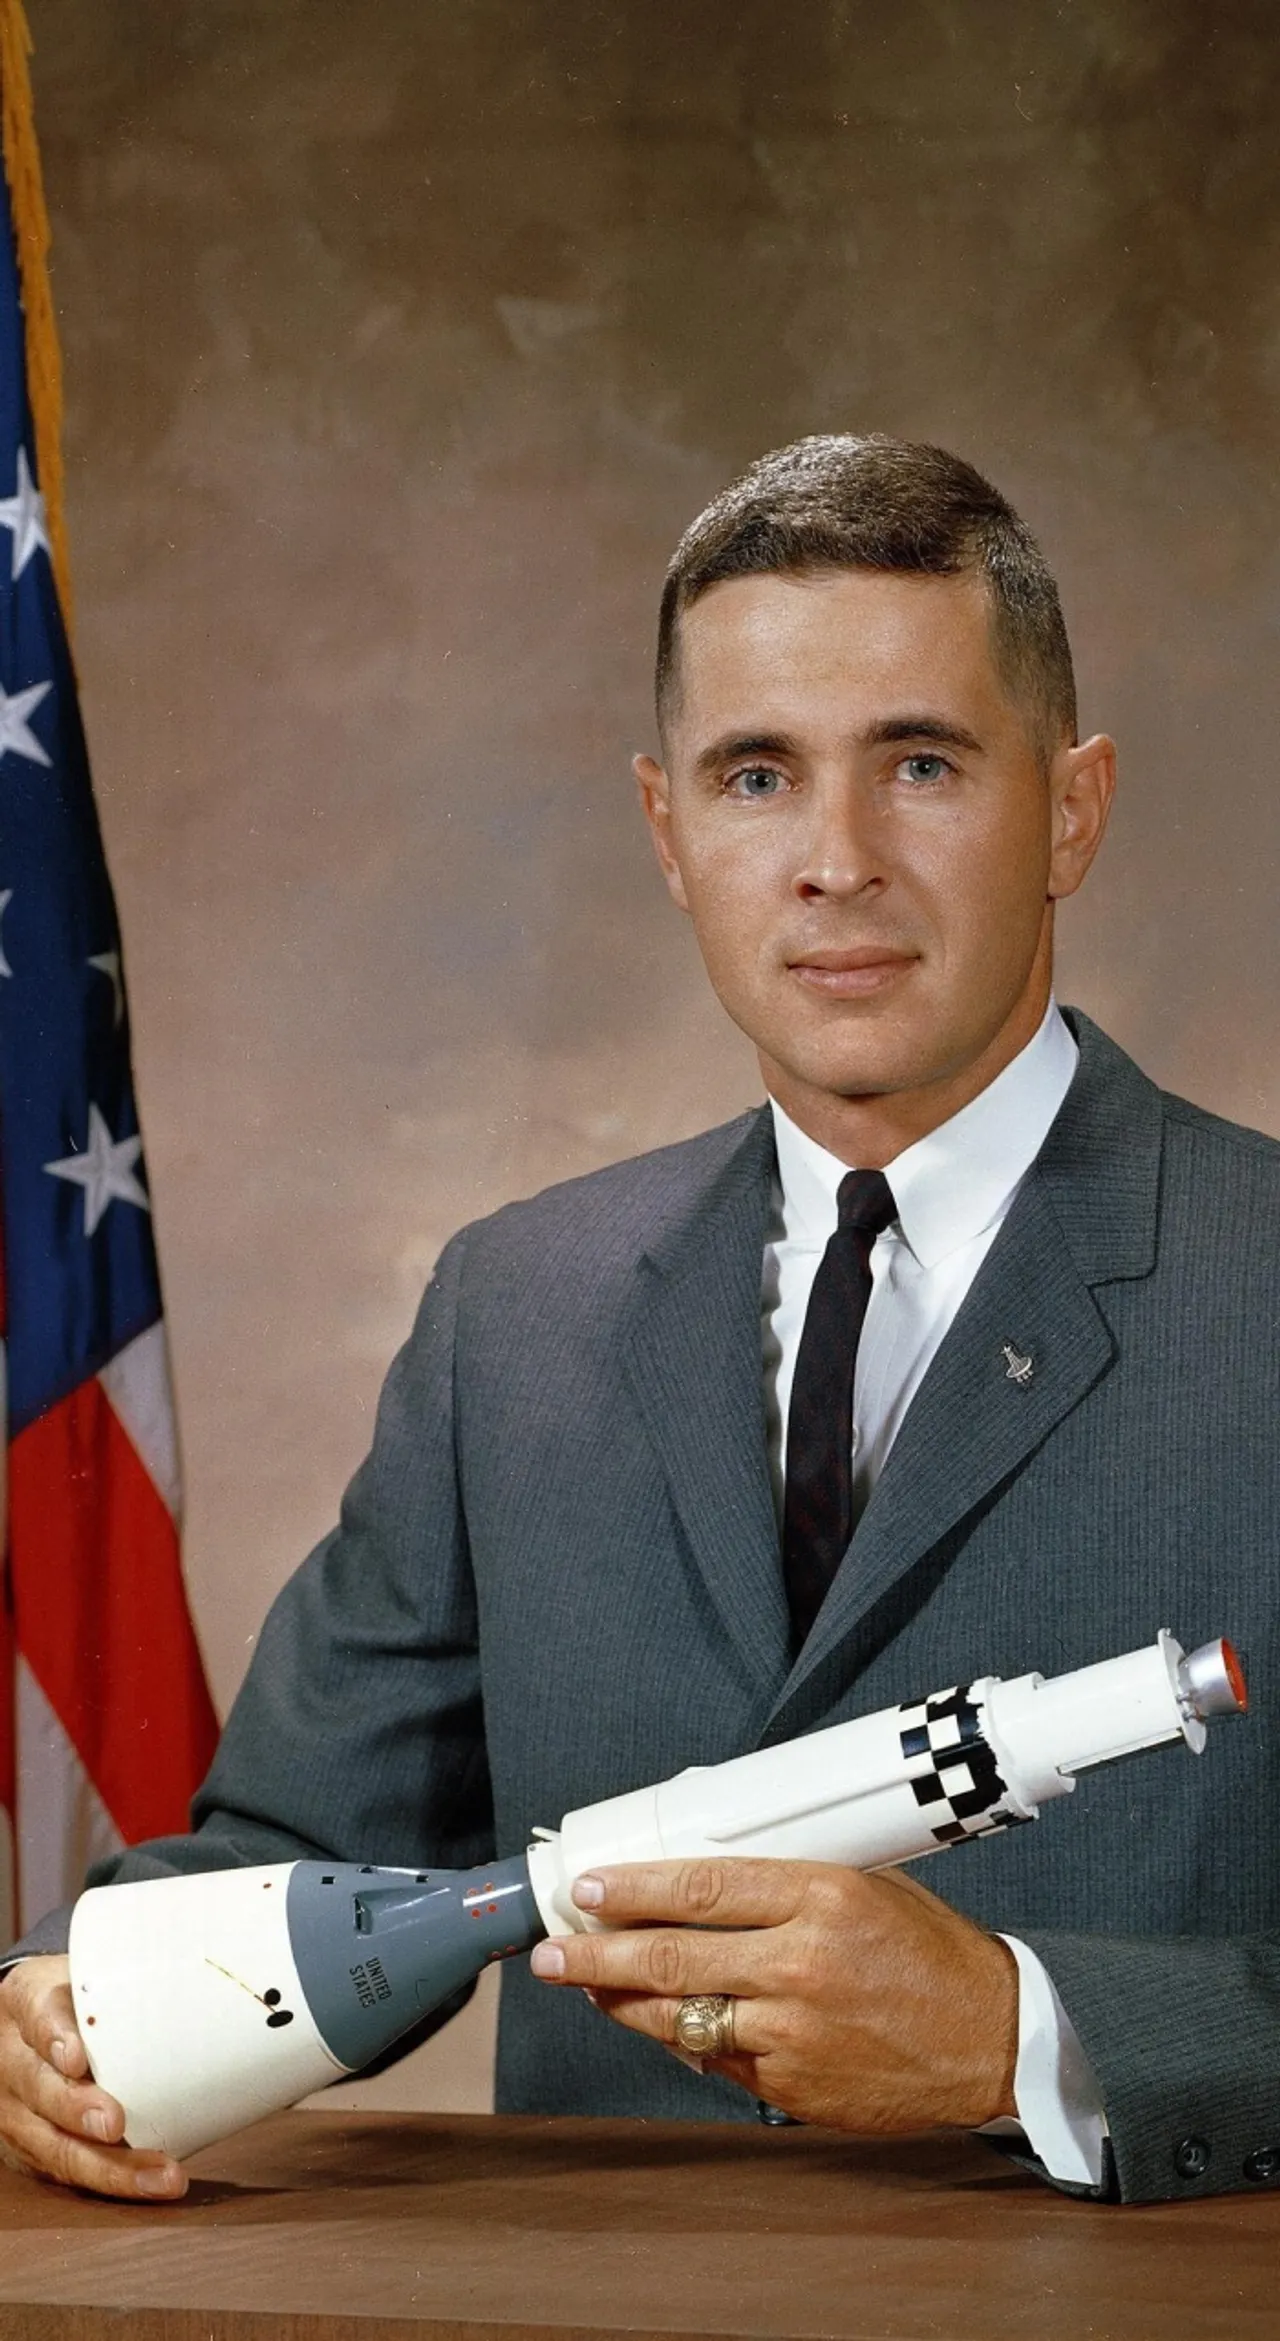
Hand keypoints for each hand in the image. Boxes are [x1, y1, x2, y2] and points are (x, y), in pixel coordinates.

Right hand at [0, 1956, 185, 2198]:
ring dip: (109, 2167)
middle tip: (115, 2124)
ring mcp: (17, 2110)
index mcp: (26, 2000)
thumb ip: (130, 1967)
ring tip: (160, 2176)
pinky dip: (113, 2182)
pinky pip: (70, 2172)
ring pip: (54, 2145)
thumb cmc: (81, 1993)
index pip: (37, 2014)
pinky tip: (151, 2186)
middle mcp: (12, 2059)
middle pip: (38, 2088)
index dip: (55, 2037)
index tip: (78, 2057)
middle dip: (76, 2110)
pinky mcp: (33, 2149)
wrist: (37, 2021)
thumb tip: (204, 1951)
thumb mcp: (92, 1968)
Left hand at [529, 1858, 1018, 2131]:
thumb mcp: (865, 1887)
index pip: (700, 1886)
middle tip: (549, 1949)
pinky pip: (717, 2059)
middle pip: (670, 1955)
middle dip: (595, 1952)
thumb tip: (698, 1884)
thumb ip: (784, 1888)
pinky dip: (684, 2039)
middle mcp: (800, 1963)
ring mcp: (793, 2032)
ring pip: (679, 2015)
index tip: (587, 1887)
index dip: (632, 1888)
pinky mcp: (792, 2086)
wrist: (993, 2038)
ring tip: (584, 1985)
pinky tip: (661, 2023)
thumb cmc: (930, 1954)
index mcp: (821, 1897)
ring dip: (621, 2001)